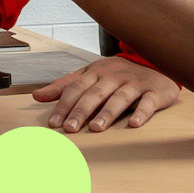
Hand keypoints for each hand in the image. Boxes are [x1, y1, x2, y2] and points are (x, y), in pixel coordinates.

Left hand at [33, 56, 180, 132]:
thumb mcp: (90, 75)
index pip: (77, 88)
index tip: (54, 123)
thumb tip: (37, 96)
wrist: (157, 64)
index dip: (64, 105)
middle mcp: (114, 76)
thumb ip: (64, 86)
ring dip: (107, 112)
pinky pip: (148, 102)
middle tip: (70, 128)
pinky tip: (133, 123)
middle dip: (81, 110)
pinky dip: (141, 112)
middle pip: (95, 93)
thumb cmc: (119, 74)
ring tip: (96, 128)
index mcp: (97, 72)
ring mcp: (135, 83)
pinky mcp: (154, 92)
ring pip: (120, 97)